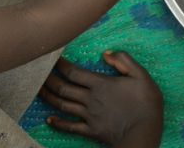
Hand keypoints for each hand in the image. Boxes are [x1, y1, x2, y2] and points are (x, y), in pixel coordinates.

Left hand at [40, 52, 163, 147]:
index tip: (52, 58)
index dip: (60, 65)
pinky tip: (49, 119)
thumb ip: (124, 60)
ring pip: (62, 105)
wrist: (144, 131)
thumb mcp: (141, 75)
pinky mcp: (91, 130)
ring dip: (48, 97)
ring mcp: (89, 116)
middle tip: (38, 72)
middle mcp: (90, 99)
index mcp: (101, 84)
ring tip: (38, 90)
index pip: (74, 72)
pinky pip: (70, 127)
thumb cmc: (146, 103)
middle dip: (48, 79)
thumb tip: (106, 53)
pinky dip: (57, 123)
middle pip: (63, 88)